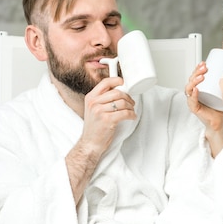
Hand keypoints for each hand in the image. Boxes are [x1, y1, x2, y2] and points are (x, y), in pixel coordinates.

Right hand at [66, 77, 135, 204]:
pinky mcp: (107, 120)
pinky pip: (125, 113)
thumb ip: (102, 99)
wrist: (90, 143)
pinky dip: (132, 114)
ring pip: (122, 102)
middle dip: (127, 97)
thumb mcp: (93, 109)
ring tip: (131, 110)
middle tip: (131, 103)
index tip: (123, 82)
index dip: (116, 80)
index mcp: (90, 98)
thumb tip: (119, 91)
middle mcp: (94, 103)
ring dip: (131, 107)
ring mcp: (100, 111)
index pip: (105, 83)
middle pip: (117, 92)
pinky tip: (132, 117)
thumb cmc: (94, 127)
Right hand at [185, 62, 222, 131]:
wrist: (221, 120)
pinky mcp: (194, 108)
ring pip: (189, 87)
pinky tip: (196, 89)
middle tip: (204, 68)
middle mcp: (195, 91)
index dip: (198, 67)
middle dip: (196, 71)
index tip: (205, 63)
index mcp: (201, 86)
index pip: (196, 74)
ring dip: (194, 81)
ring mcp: (193, 99)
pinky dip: (193, 95)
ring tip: (202, 77)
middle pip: (191, 78)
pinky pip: (191, 100)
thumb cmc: (222, 105)